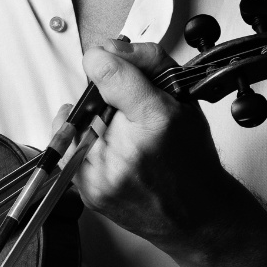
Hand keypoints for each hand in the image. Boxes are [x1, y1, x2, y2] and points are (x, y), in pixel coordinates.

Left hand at [76, 38, 238, 249]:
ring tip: (122, 138)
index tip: (101, 60)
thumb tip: (107, 51)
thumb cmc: (191, 159)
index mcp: (156, 121)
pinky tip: (110, 153)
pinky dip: (84, 148)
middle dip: (101, 101)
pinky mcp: (90, 193)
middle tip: (127, 115)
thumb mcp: (183, 98)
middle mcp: (128, 151)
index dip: (102, 61)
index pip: (110, 74)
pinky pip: (70, 155)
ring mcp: (105, 176)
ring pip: (75, 128)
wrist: (196, 215)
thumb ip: (148, 63)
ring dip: (91, 125)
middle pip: (89, 101)